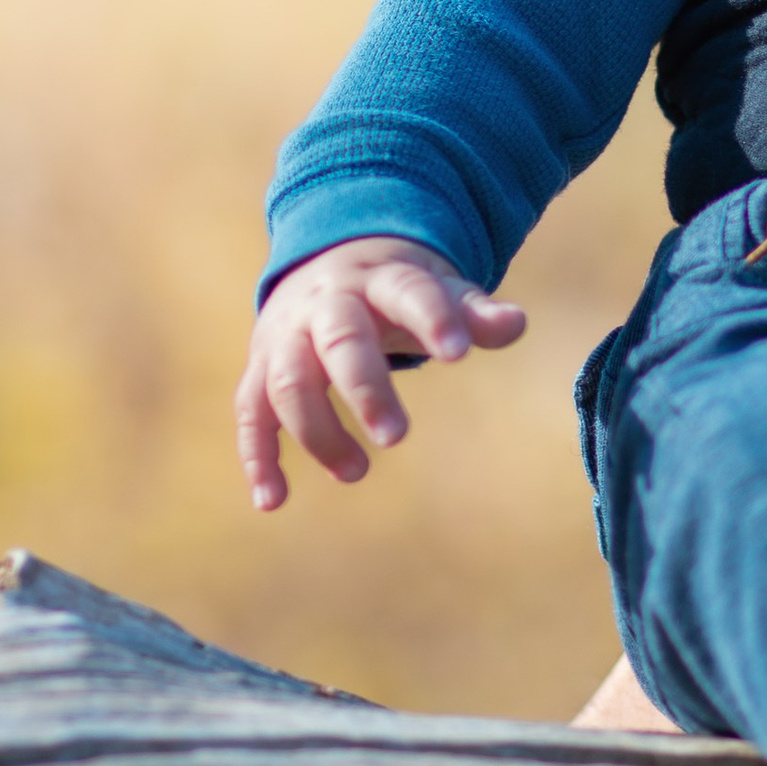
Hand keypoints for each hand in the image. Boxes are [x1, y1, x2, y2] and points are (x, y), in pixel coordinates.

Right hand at [237, 237, 525, 500]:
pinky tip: (272, 501)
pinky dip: (256, 455)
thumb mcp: (439, 289)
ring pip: (287, 379)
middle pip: (339, 339)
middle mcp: (326, 304)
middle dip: (365, 386)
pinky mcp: (260, 370)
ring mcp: (286, 336)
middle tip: (397, 437)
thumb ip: (475, 313)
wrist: (323, 264)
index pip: (407, 292)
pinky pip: (250, 412)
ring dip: (316, 430)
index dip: (432, 319)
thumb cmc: (396, 291)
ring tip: (357, 472)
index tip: (458, 354)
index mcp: (379, 279)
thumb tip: (516, 324)